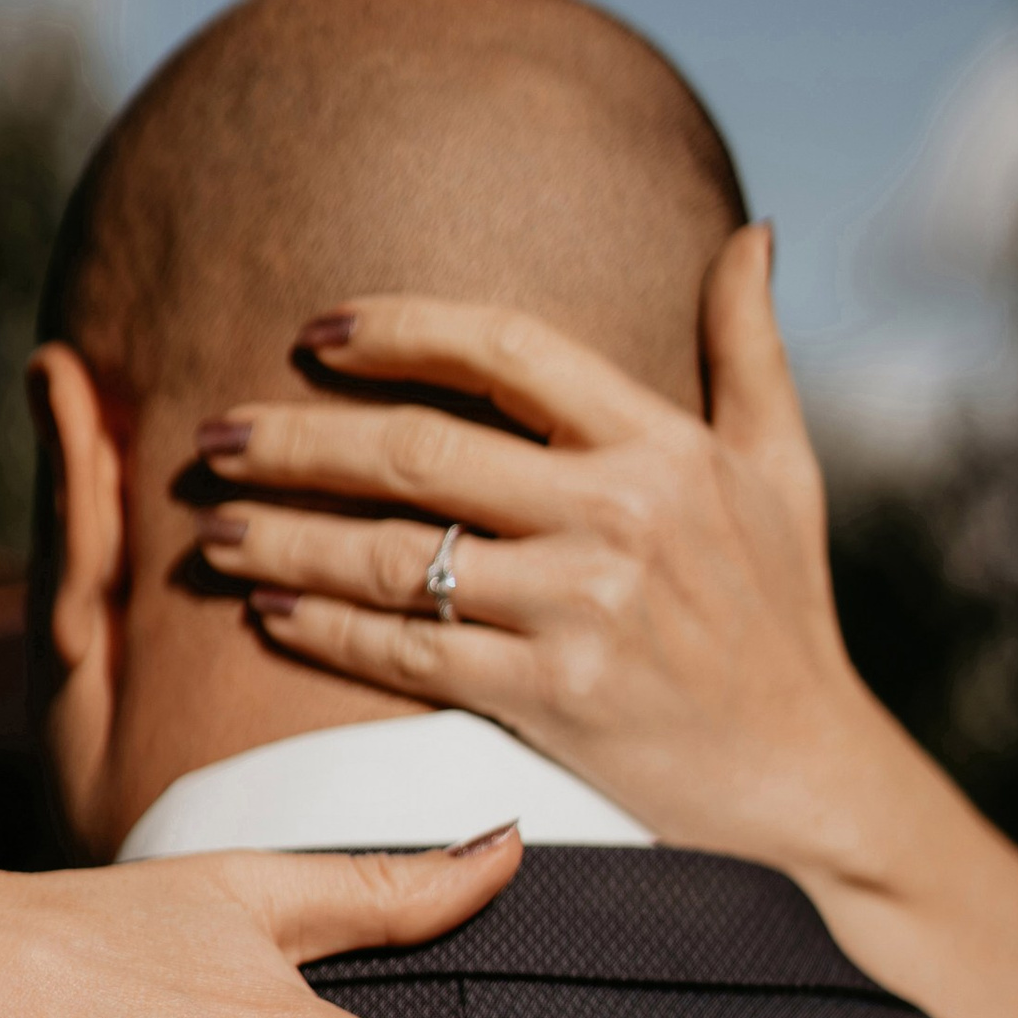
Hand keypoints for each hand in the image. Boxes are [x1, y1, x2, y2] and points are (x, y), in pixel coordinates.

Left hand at [190, 234, 1017, 1017]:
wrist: (805, 783)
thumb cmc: (784, 619)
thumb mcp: (785, 472)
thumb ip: (750, 347)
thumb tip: (749, 234)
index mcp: (662, 446)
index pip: (506, 350)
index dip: (399, 330)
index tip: (317, 331)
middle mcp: (616, 517)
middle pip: (418, 450)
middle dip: (297, 438)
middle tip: (212, 433)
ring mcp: (579, 611)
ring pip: (392, 555)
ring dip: (285, 535)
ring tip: (212, 527)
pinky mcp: (548, 699)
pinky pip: (404, 653)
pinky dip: (324, 628)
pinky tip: (265, 610)